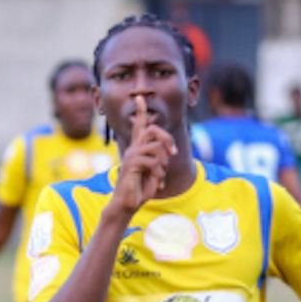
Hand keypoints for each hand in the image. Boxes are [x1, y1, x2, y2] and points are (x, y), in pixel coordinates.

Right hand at [110, 95, 174, 216]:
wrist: (127, 204)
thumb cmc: (141, 189)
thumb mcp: (155, 171)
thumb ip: (160, 158)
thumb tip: (169, 150)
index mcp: (139, 148)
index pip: (140, 125)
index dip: (141, 111)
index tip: (141, 97)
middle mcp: (134, 148)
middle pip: (153, 129)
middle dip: (167, 138)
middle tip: (172, 152)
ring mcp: (131, 155)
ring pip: (155, 146)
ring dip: (164, 162)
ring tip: (162, 175)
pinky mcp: (131, 164)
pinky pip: (152, 162)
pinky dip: (159, 173)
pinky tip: (158, 183)